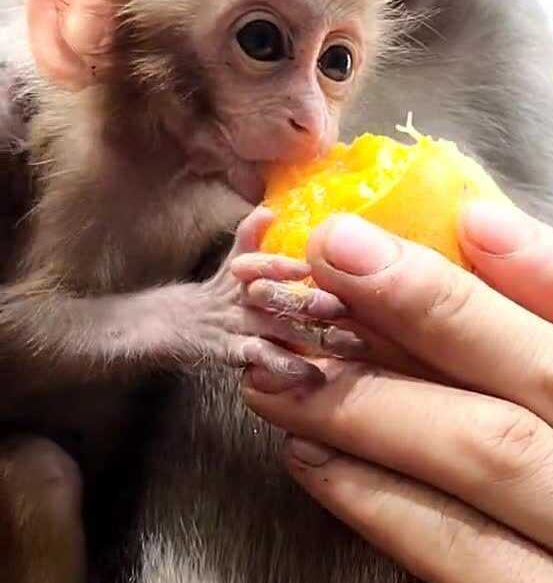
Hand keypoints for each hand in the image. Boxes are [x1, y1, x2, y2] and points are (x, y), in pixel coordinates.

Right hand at [177, 212, 361, 381]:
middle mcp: (244, 297)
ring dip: (316, 338)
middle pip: (280, 298)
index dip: (282, 266)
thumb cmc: (219, 293)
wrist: (173, 326)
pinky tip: (314, 374)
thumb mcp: (233, 261)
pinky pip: (264, 360)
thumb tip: (268, 208)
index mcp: (247, 272)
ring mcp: (239, 327)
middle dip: (316, 304)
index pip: (264, 264)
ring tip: (350, 345)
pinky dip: (289, 367)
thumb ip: (250, 235)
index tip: (308, 269)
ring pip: (281, 330)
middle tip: (349, 311)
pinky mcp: (234, 354)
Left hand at [242, 210, 552, 582]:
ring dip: (378, 396)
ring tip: (282, 360)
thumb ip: (541, 485)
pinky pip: (459, 549)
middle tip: (335, 255)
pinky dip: (372, 494)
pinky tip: (305, 459)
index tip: (465, 221)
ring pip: (506, 456)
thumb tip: (421, 366)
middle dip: (442, 306)